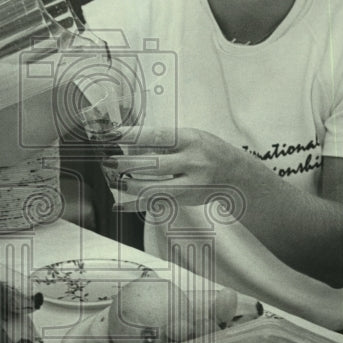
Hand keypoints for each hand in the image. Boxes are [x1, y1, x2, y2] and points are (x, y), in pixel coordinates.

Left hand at [102, 126, 246, 206]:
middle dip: (125, 164)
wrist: (235, 174)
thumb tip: (125, 139)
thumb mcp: (189, 136)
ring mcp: (190, 184)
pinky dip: (134, 207)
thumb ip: (163, 139)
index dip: (131, 136)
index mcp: (191, 139)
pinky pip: (155, 205)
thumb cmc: (205, 150)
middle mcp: (192, 162)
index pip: (156, 136)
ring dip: (128, 186)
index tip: (110, 135)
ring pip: (153, 188)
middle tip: (106, 161)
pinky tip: (117, 206)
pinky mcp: (185, 201)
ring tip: (112, 179)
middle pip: (153, 165)